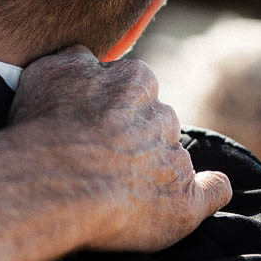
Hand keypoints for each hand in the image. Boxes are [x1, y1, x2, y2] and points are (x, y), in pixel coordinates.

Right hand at [11, 46, 232, 252]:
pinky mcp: (185, 202)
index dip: (110, 105)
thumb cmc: (47, 124)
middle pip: (155, 120)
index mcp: (136, 79)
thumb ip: (77, 58)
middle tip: (101, 155)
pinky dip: (209, 190)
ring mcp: (176, 158)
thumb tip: (89, 58)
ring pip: (172, 155)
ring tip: (117, 187)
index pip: (132, 85)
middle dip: (134, 134)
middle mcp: (163, 115)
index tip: (91, 122)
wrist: (55, 180)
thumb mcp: (50, 69)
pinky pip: (214, 190)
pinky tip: (204, 190)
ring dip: (154, 166)